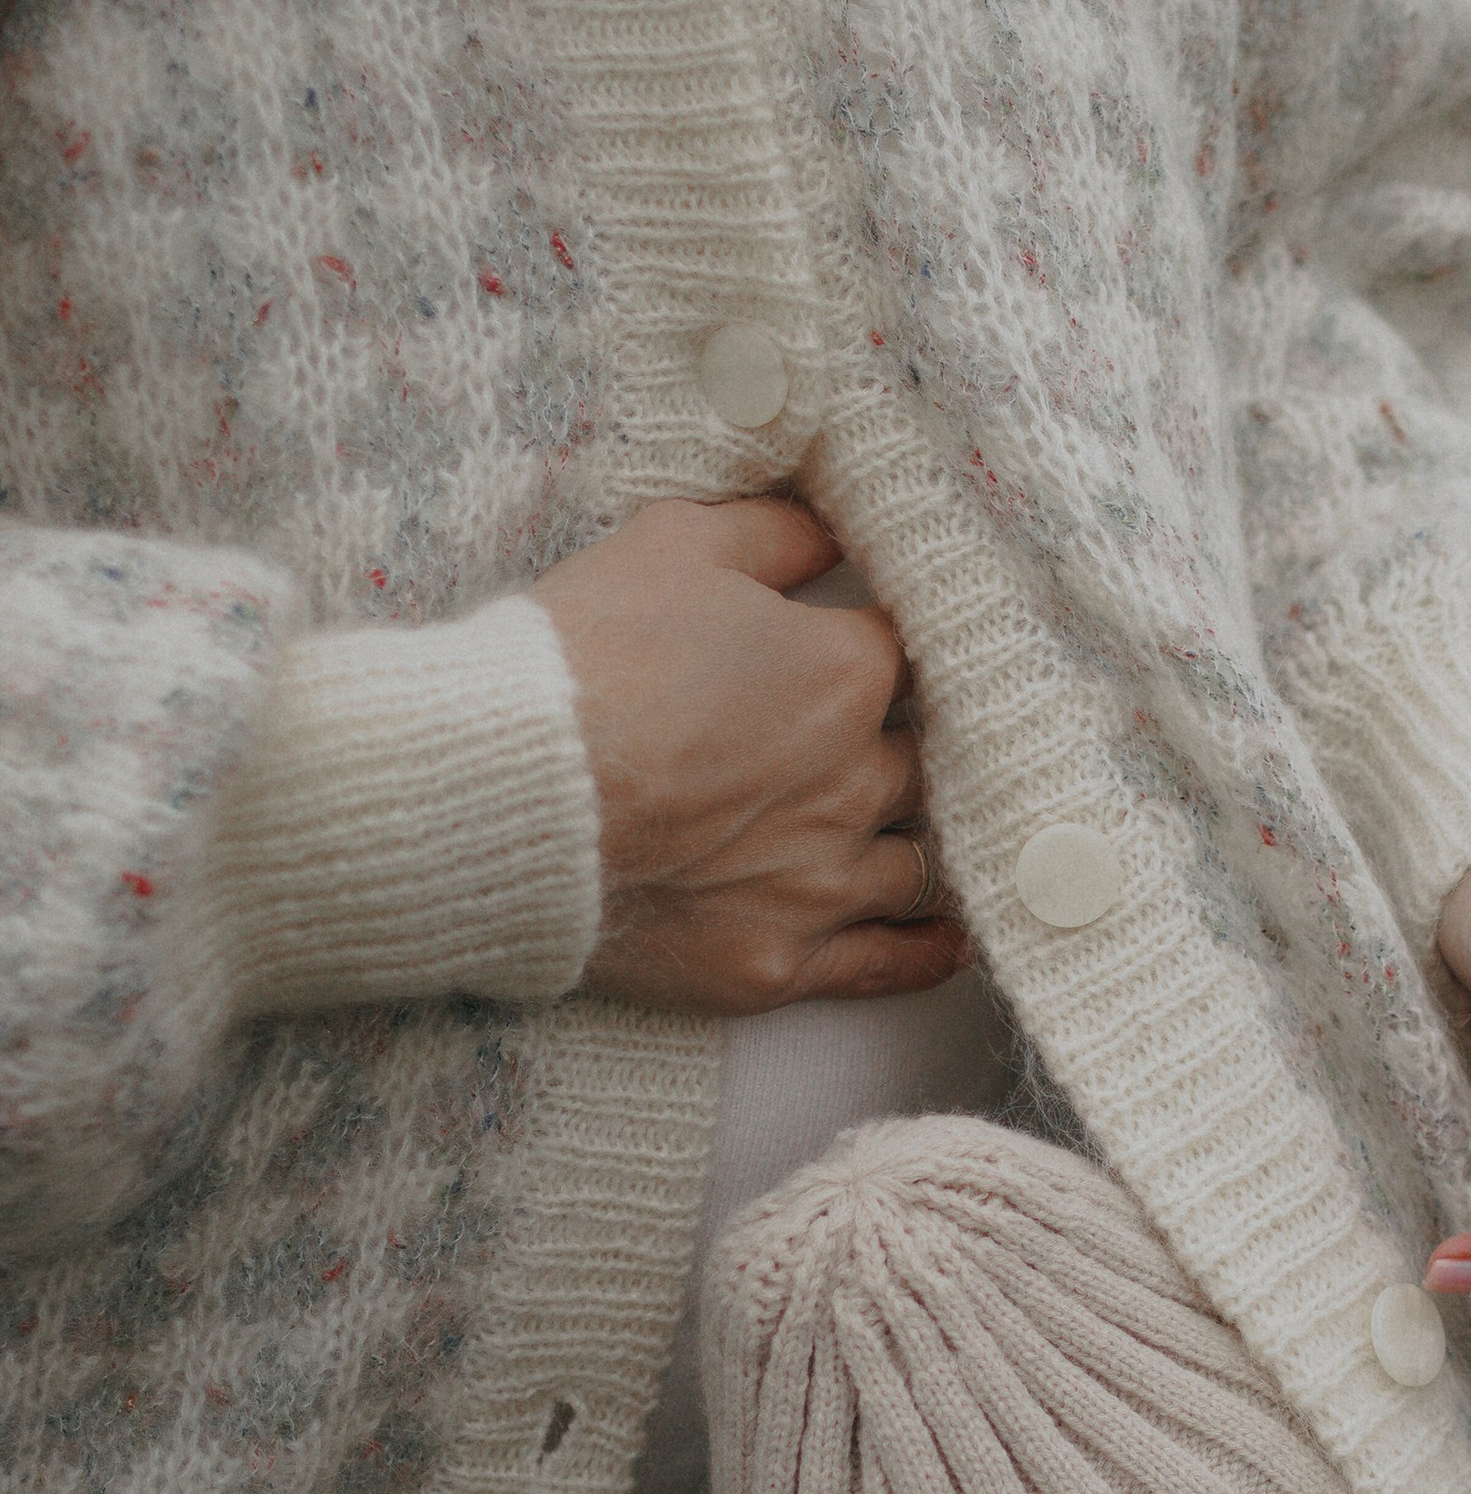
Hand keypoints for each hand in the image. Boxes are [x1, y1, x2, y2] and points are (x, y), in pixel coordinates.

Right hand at [532, 498, 968, 1014]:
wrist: (498, 795)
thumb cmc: (582, 660)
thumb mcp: (675, 546)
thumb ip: (777, 533)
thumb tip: (835, 529)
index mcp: (845, 675)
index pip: (907, 654)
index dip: (881, 654)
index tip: (863, 659)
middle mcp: (855, 783)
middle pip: (920, 762)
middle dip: (894, 749)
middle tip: (859, 746)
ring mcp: (820, 881)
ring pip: (917, 862)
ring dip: (912, 841)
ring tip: (912, 837)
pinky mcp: (778, 961)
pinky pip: (888, 964)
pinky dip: (926, 951)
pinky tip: (948, 939)